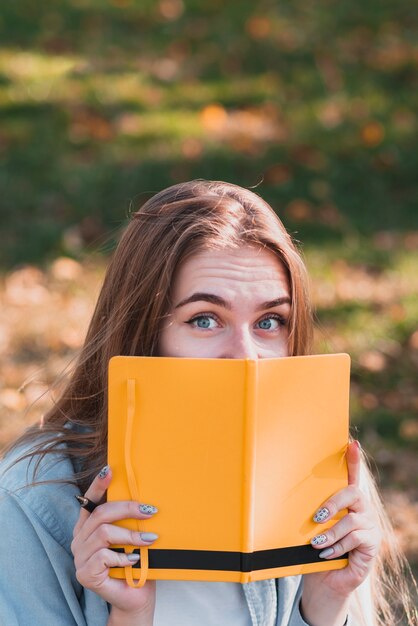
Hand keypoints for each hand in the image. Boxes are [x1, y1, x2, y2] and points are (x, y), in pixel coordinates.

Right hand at [71, 466, 156, 619]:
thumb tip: (144, 496)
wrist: (136, 597)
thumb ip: (129, 518)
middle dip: (127, 508)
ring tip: (149, 540)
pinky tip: (134, 561)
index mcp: (88, 526)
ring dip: (130, 536)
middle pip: (100, 514)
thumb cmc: (135, 562)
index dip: (98, 485)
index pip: (90, 501)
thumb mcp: (132, 535)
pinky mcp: (85, 573)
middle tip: (150, 511)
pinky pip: (104, 556)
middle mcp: (80, 539)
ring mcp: (80, 557)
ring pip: (104, 533)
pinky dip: (123, 557)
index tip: (110, 470)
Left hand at [301, 441, 380, 623]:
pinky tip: (326, 554)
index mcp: (346, 501)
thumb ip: (308, 510)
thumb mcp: (310, 527)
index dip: (353, 459)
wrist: (324, 581)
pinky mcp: (372, 544)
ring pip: (352, 521)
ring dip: (331, 532)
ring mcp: (369, 526)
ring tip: (316, 542)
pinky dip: (338, 547)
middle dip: (333, 503)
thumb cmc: (314, 548)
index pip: (352, 475)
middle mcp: (361, 509)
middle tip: (316, 516)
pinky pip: (356, 540)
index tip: (352, 443)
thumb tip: (281, 492)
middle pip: (353, 493)